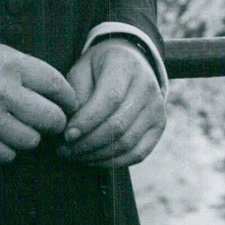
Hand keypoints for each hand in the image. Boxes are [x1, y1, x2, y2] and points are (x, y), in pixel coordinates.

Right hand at [0, 33, 77, 163]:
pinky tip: (0, 137)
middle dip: (55, 122)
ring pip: (31, 141)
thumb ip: (17, 67)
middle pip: (50, 118)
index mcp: (10, 64)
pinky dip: (7, 150)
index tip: (69, 102)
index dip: (68, 96)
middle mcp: (3, 92)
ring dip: (29, 137)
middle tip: (52, 122)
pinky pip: (6, 156)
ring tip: (19, 128)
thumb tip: (43, 86)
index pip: (55, 84)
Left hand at [57, 38, 165, 165]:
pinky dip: (114, 162)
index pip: (110, 99)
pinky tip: (94, 159)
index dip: (87, 121)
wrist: (128, 62)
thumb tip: (72, 128)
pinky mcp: (159, 126)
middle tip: (65, 150)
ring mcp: (156, 108)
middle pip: (118, 124)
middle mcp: (146, 86)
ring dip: (98, 155)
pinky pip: (138, 153)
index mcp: (125, 66)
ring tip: (76, 156)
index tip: (67, 135)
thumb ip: (77, 95)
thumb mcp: (82, 69)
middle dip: (88, 143)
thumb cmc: (99, 68)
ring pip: (127, 143)